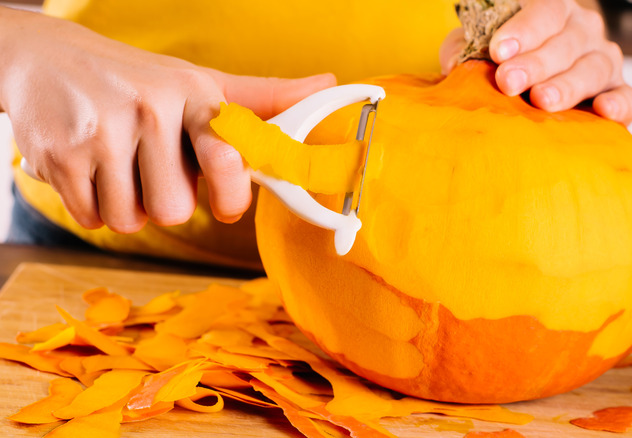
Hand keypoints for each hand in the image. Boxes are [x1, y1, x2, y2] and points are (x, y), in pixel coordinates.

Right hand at [0, 7, 334, 232]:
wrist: (43, 58)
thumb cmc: (137, 79)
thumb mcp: (199, 82)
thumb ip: (262, 98)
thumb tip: (329, 84)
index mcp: (192, 94)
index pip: (227, 155)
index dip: (232, 193)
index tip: (227, 206)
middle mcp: (149, 109)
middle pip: (176, 209)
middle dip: (167, 201)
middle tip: (153, 168)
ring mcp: (101, 132)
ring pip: (133, 220)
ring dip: (128, 206)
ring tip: (119, 164)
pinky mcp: (59, 156)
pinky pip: (93, 219)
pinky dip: (93, 206)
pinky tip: (89, 168)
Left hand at [440, 0, 631, 125]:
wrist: (529, 88)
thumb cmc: (504, 63)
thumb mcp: (480, 49)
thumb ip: (465, 49)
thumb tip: (454, 64)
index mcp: (553, 11)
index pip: (544, 11)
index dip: (523, 30)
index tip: (499, 52)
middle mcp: (583, 31)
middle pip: (565, 43)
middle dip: (535, 63)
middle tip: (508, 82)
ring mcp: (603, 61)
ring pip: (593, 68)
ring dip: (567, 85)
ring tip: (541, 100)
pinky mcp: (618, 93)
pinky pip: (627, 97)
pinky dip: (618, 104)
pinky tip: (601, 111)